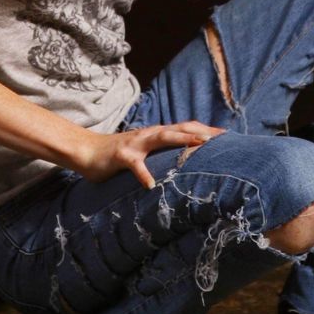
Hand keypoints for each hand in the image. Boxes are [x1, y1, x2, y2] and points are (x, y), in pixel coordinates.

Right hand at [79, 120, 225, 188]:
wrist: (86, 150)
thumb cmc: (117, 155)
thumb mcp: (143, 153)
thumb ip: (160, 153)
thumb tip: (182, 161)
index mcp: (156, 134)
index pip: (184, 128)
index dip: (205, 129)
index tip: (226, 134)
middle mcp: (149, 135)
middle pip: (179, 129)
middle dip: (201, 131)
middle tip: (222, 137)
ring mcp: (135, 143)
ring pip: (162, 137)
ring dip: (181, 139)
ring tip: (200, 144)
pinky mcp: (121, 156)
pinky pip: (135, 165)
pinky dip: (144, 174)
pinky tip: (151, 185)